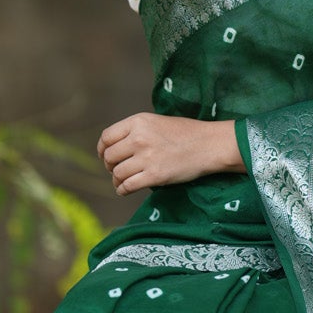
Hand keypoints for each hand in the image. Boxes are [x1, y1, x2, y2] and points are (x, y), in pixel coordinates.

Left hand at [97, 113, 241, 194]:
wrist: (209, 144)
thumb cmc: (186, 133)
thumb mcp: (157, 122)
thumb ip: (136, 131)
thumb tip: (115, 147)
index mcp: (138, 122)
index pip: (107, 137)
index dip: (102, 149)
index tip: (105, 156)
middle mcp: (139, 138)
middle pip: (109, 157)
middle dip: (110, 166)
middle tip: (117, 169)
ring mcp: (147, 157)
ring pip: (117, 173)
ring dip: (117, 180)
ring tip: (122, 181)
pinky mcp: (155, 176)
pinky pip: (127, 186)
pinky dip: (122, 190)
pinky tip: (125, 189)